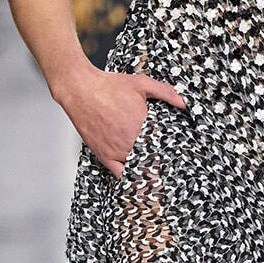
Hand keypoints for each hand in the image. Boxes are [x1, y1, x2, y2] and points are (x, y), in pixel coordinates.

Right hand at [59, 66, 184, 178]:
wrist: (81, 90)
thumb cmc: (108, 86)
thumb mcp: (142, 83)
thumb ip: (165, 92)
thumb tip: (183, 102)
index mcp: (143, 124)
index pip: (164, 144)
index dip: (170, 150)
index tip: (177, 156)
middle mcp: (131, 140)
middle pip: (152, 158)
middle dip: (160, 161)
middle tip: (169, 170)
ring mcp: (117, 150)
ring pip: (138, 168)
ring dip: (147, 170)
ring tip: (157, 178)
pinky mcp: (104, 155)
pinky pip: (119, 174)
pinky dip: (130, 178)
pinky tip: (137, 179)